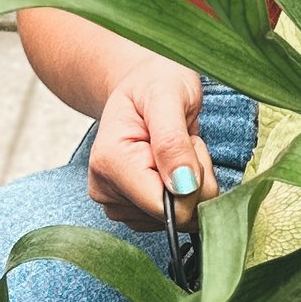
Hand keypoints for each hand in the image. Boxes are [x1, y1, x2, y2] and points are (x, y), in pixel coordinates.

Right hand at [88, 58, 219, 228]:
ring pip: (178, 219)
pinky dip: (184, 192)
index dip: (193, 182)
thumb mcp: (169, 96)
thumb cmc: (155, 82)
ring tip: (178, 148)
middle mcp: (105, 189)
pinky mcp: (130, 211)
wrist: (143, 83)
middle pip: (174, 216)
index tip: (189, 143)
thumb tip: (182, 187)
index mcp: (109, 162)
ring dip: (192, 184)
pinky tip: (173, 164)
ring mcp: (116, 204)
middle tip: (186, 142)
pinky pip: (173, 218)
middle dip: (195, 180)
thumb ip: (173, 141)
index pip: (164, 206)